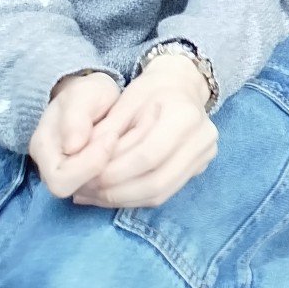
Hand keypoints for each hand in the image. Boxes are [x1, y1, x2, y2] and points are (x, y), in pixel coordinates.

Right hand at [27, 71, 121, 199]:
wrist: (92, 99)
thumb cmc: (88, 94)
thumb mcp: (83, 94)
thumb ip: (76, 117)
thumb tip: (72, 147)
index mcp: (42, 148)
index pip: (60, 178)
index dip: (89, 163)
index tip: (112, 136)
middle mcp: (49, 168)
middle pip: (71, 190)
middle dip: (99, 169)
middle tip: (118, 142)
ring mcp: (65, 176)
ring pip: (88, 193)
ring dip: (110, 173)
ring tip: (122, 145)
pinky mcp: (83, 180)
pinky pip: (99, 190)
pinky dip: (115, 175)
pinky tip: (126, 156)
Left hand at [70, 54, 217, 209]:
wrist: (181, 87)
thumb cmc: (150, 91)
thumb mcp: (125, 101)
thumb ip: (107, 131)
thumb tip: (84, 162)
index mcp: (185, 116)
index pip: (147, 156)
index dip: (115, 172)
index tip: (87, 177)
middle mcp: (202, 139)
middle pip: (156, 182)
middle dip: (116, 192)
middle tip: (86, 191)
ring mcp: (204, 156)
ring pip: (159, 194)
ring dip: (122, 200)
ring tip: (94, 195)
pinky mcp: (199, 169)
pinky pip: (164, 194)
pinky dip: (134, 199)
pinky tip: (111, 195)